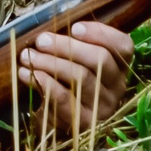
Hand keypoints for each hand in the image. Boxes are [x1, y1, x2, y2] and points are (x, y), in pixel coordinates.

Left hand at [17, 20, 133, 132]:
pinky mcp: (83, 124)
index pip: (123, 46)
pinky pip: (64, 98)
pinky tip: (27, 73)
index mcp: (118, 67)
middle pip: (100, 59)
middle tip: (42, 40)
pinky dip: (43, 82)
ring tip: (28, 55)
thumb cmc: (64, 83)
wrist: (54, 121)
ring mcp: (103, 107)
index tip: (75, 27)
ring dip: (50, 62)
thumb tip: (51, 26)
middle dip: (67, 46)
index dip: (101, 33)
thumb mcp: (72, 62)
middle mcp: (117, 87)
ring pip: (81, 77)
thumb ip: (70, 44)